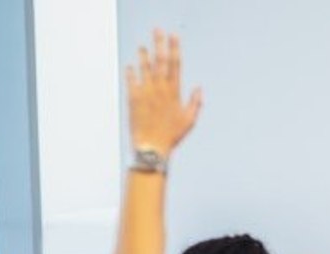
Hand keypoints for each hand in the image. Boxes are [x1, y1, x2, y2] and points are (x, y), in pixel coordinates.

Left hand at [126, 30, 202, 156]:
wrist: (152, 147)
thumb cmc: (172, 136)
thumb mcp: (189, 120)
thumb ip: (195, 102)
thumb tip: (199, 88)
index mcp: (174, 92)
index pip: (175, 64)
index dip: (175, 48)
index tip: (175, 36)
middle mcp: (160, 89)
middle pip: (160, 61)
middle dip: (160, 44)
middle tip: (158, 31)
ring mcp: (145, 93)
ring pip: (144, 68)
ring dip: (144, 56)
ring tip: (143, 46)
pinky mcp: (133, 99)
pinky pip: (131, 81)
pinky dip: (131, 72)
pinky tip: (130, 66)